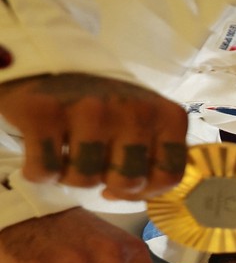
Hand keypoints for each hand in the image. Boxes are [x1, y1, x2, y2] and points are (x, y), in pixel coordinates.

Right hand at [0, 73, 187, 198]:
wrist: (48, 67)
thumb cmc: (104, 107)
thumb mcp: (144, 125)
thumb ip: (152, 158)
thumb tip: (123, 195)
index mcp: (166, 115)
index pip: (169, 176)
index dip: (145, 190)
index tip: (123, 181)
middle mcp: (134, 110)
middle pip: (127, 182)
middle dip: (107, 182)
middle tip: (93, 162)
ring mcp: (90, 110)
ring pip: (85, 179)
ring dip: (71, 177)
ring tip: (67, 154)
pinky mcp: (44, 113)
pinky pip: (45, 171)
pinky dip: (39, 172)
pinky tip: (43, 153)